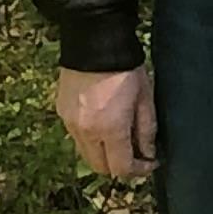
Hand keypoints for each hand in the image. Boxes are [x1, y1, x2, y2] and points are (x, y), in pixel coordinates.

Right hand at [52, 64, 157, 180]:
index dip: (138, 171)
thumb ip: (146, 130)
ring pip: (86, 155)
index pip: (121, 168)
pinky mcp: (62, 113)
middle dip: (119, 166)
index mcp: (110, 129)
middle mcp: (86, 132)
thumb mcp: (145, 99)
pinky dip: (91, 139)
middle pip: (101, 168)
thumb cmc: (126, 68)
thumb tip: (148, 154)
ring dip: (103, 154)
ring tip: (120, 137)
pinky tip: (103, 122)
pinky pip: (77, 137)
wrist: (94, 42)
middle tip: (136, 153)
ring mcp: (70, 124)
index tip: (150, 162)